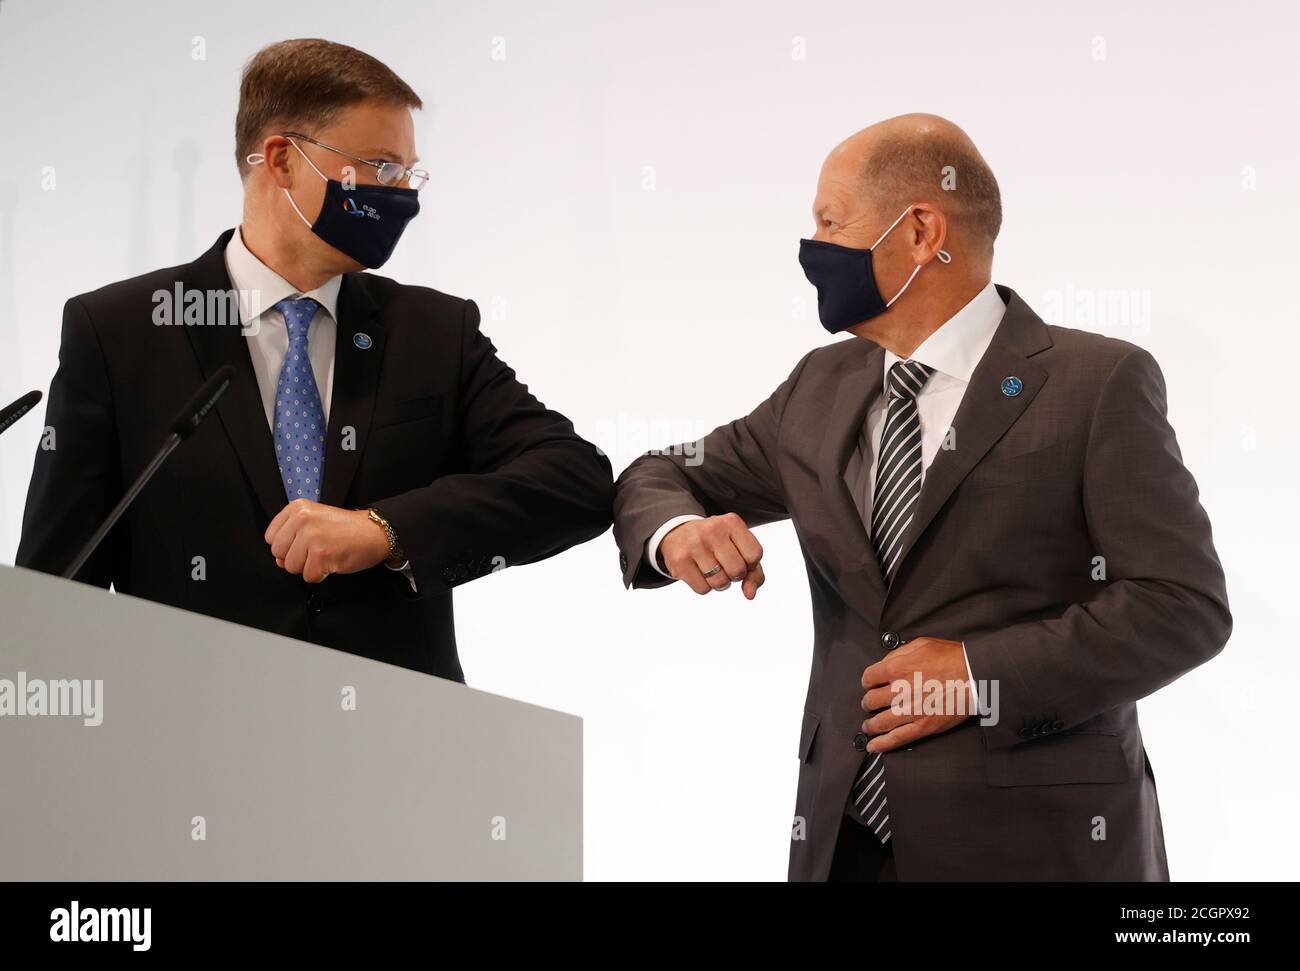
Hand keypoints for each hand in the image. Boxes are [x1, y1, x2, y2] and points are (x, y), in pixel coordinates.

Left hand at [264, 499, 390, 582]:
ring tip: (326, 554)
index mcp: (297, 508)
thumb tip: (279, 561)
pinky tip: (333, 561)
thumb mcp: (315, 521)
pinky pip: (309, 576)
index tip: (305, 541)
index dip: (287, 545)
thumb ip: (292, 537)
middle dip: (296, 557)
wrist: (376, 532)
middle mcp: (302, 519)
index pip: (271, 537)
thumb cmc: (346, 529)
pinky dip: (321, 574)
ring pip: (291, 567)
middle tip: (317, 549)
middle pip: (278, 553)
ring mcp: (311, 536)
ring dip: (309, 566)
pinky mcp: (321, 554)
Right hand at [659, 512, 764, 598]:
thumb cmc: (715, 542)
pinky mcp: (680, 561)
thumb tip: (750, 594)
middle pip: (737, 570)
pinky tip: (699, 572)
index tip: (740, 558)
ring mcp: (694, 545)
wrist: (678, 533)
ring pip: (720, 582)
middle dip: (734, 575)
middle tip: (725, 566)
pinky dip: (704, 586)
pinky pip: (703, 589)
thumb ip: (754, 571)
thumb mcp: (738, 547)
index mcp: (731, 522)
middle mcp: (712, 530)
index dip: (750, 564)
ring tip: (712, 569)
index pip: (754, 555)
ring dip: (719, 582)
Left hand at [860, 636, 972, 752]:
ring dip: (870, 725)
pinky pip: (897, 738)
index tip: (870, 684)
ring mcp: (910, 711)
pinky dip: (882, 744)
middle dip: (868, 702)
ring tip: (868, 726)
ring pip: (879, 722)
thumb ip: (898, 654)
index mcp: (897, 668)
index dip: (868, 681)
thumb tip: (884, 664)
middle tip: (870, 704)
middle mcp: (900, 691)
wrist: (975, 676)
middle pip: (871, 701)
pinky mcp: (923, 726)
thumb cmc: (952, 658)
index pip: (869, 678)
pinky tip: (873, 746)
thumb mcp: (922, 644)